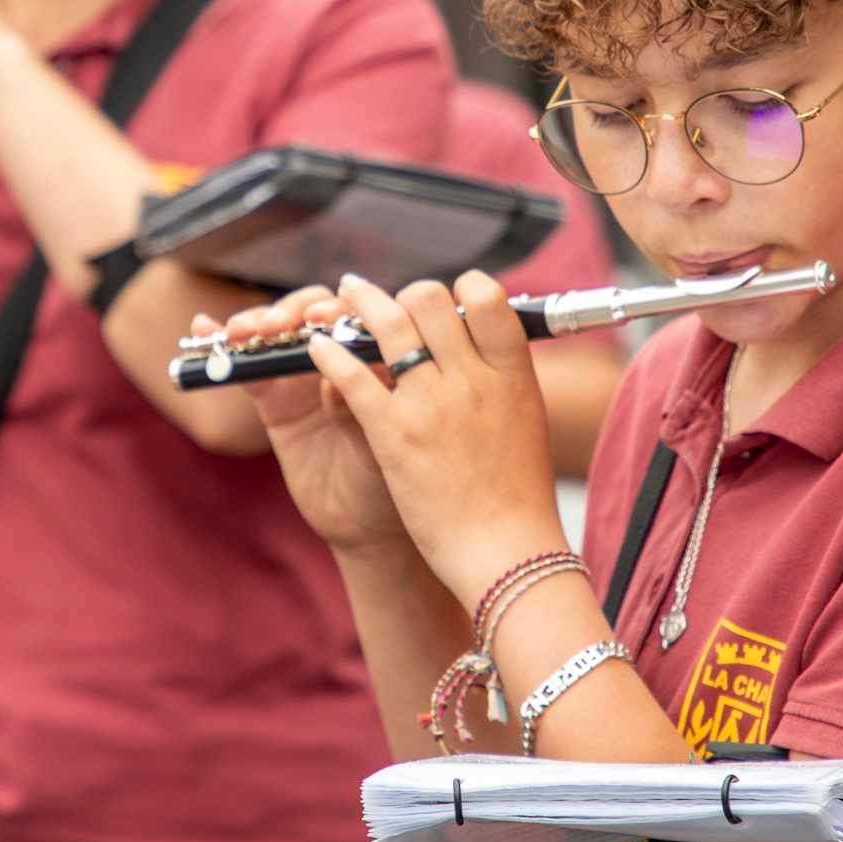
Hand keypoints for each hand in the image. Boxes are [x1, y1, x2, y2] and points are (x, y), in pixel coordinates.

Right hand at [201, 287, 412, 556]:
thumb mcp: (383, 447)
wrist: (364, 525)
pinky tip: (204, 328)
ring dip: (257, 322)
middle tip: (279, 326)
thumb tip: (334, 380)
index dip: (337, 311)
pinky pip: (248, 367)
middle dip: (293, 311)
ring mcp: (305, 377)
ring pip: (279, 335)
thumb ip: (359, 412)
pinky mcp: (274, 400)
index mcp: (378, 361)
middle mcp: (342, 359)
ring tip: (241, 331)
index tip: (321, 317)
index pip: (357, 319)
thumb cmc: (390, 480)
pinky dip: (225, 346)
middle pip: (314, 314)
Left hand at [308, 271, 566, 609]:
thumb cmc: (519, 497)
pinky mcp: (394, 435)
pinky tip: (317, 347)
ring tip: (340, 299)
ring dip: (359, 305)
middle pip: (430, 302)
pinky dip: (330, 355)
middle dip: (404, 295)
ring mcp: (431, 403)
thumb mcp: (525, 421)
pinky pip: (354, 377)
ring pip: (389, 326)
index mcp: (513, 372)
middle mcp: (472, 377)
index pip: (487, 298)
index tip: (446, 298)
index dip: (462, 288)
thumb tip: (486, 348)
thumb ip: (503, 380)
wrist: (508, 553)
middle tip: (384, 300)